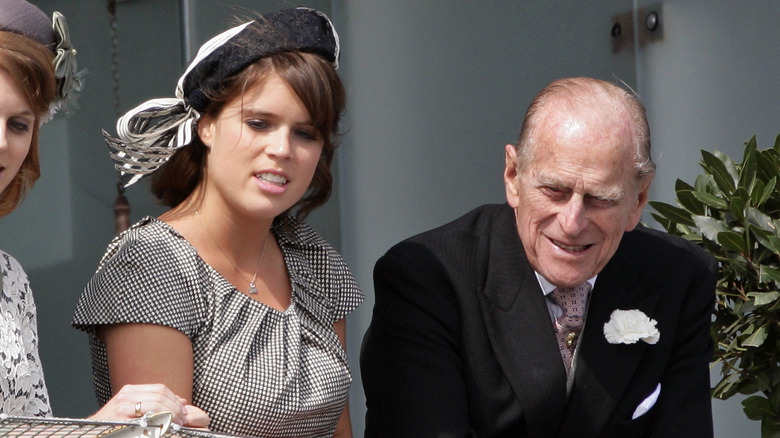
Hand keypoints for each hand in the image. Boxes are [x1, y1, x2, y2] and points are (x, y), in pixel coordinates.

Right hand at [89, 383, 209, 427]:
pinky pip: (146, 420)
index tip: (183, 409)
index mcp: (130, 391)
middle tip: (182, 419)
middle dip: (175, 408)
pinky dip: (159, 423)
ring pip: (156, 406)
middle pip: (159, 396)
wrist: (91, 434)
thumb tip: (181, 402)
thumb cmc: (113, 425)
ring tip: (175, 424)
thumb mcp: (133, 409)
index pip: (160, 389)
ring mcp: (122, 408)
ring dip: (170, 415)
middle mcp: (126, 396)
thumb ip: (154, 403)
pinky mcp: (121, 420)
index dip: (174, 398)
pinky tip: (163, 428)